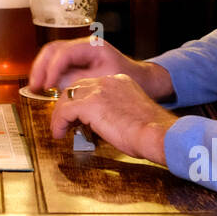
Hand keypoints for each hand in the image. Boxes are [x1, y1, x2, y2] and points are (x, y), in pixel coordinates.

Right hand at [28, 36, 175, 101]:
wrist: (144, 81)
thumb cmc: (131, 80)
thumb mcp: (105, 82)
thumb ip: (81, 81)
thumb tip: (59, 85)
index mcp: (93, 47)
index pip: (64, 53)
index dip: (53, 68)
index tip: (48, 84)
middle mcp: (84, 46)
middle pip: (53, 50)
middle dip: (41, 67)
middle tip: (35, 85)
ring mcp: (80, 53)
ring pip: (52, 56)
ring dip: (42, 70)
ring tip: (37, 87)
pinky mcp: (78, 62)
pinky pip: (58, 64)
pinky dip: (49, 74)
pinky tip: (46, 87)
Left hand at [51, 73, 178, 165]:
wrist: (157, 133)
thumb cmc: (151, 132)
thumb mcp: (132, 114)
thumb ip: (116, 112)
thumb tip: (102, 124)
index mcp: (120, 81)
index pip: (92, 86)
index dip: (80, 101)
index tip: (76, 116)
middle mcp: (108, 81)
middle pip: (76, 88)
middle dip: (67, 105)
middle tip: (64, 121)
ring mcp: (98, 91)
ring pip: (67, 97)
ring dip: (60, 114)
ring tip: (59, 129)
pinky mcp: (90, 104)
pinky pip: (65, 111)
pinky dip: (59, 123)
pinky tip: (59, 134)